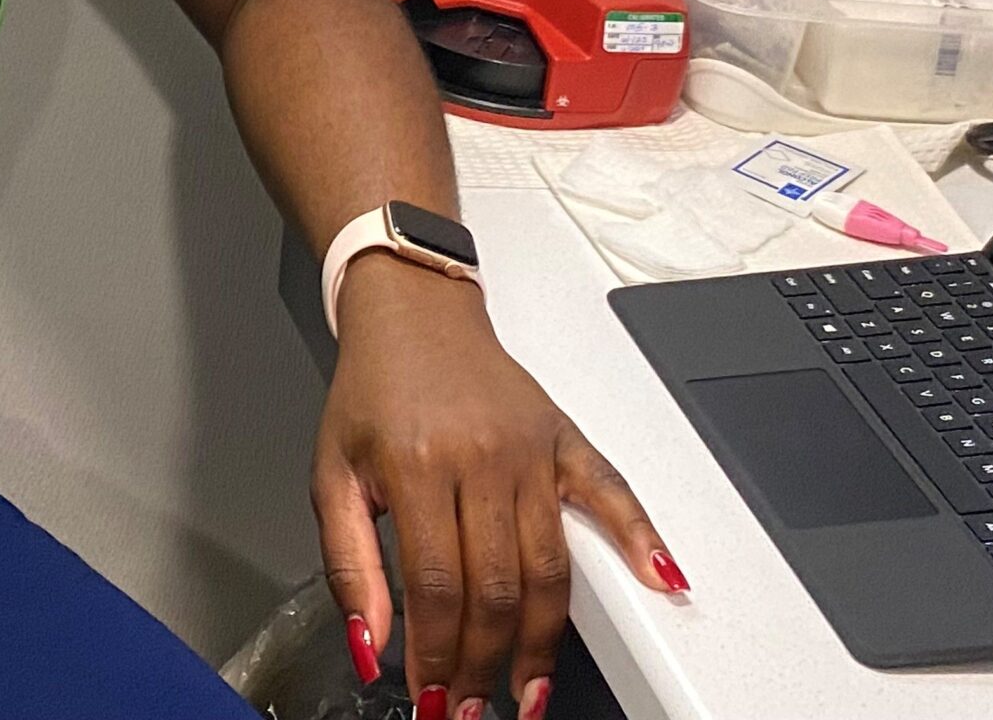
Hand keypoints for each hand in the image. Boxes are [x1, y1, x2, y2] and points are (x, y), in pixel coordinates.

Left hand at [311, 254, 685, 719]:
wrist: (411, 312)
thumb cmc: (371, 392)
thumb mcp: (331, 472)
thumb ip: (347, 564)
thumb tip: (368, 643)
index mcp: (416, 467)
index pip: (436, 587)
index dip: (438, 654)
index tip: (432, 696)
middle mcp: (481, 459)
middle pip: (496, 588)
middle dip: (485, 664)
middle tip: (476, 708)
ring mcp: (530, 450)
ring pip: (549, 565)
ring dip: (542, 641)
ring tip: (530, 692)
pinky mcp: (564, 439)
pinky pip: (612, 493)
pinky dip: (641, 538)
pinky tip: (662, 582)